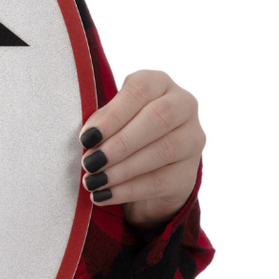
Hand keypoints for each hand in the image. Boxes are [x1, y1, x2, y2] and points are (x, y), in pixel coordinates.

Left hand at [78, 70, 203, 228]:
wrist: (145, 170)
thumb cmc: (121, 132)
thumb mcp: (111, 120)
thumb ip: (102, 123)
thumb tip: (88, 139)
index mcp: (159, 83)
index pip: (140, 90)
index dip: (112, 114)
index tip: (86, 137)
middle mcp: (183, 105)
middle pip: (159, 117)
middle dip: (120, 142)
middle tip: (90, 162)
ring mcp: (192, 139)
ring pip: (164, 150)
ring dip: (122, 169)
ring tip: (93, 181)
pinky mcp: (190, 172)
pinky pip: (161, 181)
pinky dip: (128, 189)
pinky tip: (104, 195)